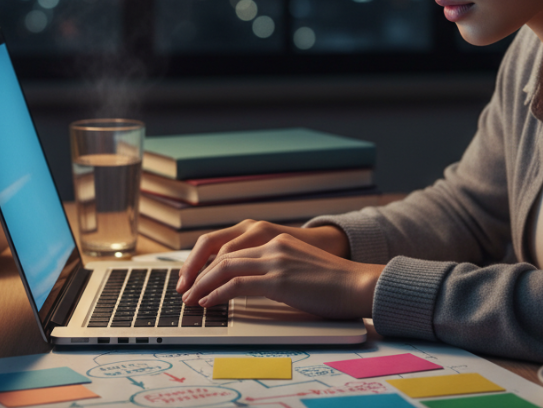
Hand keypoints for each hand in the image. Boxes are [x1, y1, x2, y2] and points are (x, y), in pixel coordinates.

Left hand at [180, 231, 383, 319]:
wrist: (358, 284)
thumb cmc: (333, 283)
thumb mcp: (299, 268)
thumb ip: (276, 269)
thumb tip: (251, 286)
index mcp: (277, 239)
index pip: (231, 246)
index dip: (208, 262)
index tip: (195, 277)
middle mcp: (273, 244)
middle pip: (222, 253)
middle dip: (198, 272)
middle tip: (185, 289)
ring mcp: (275, 260)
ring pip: (224, 267)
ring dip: (202, 284)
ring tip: (190, 299)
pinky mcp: (279, 279)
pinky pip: (237, 285)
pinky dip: (217, 294)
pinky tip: (208, 304)